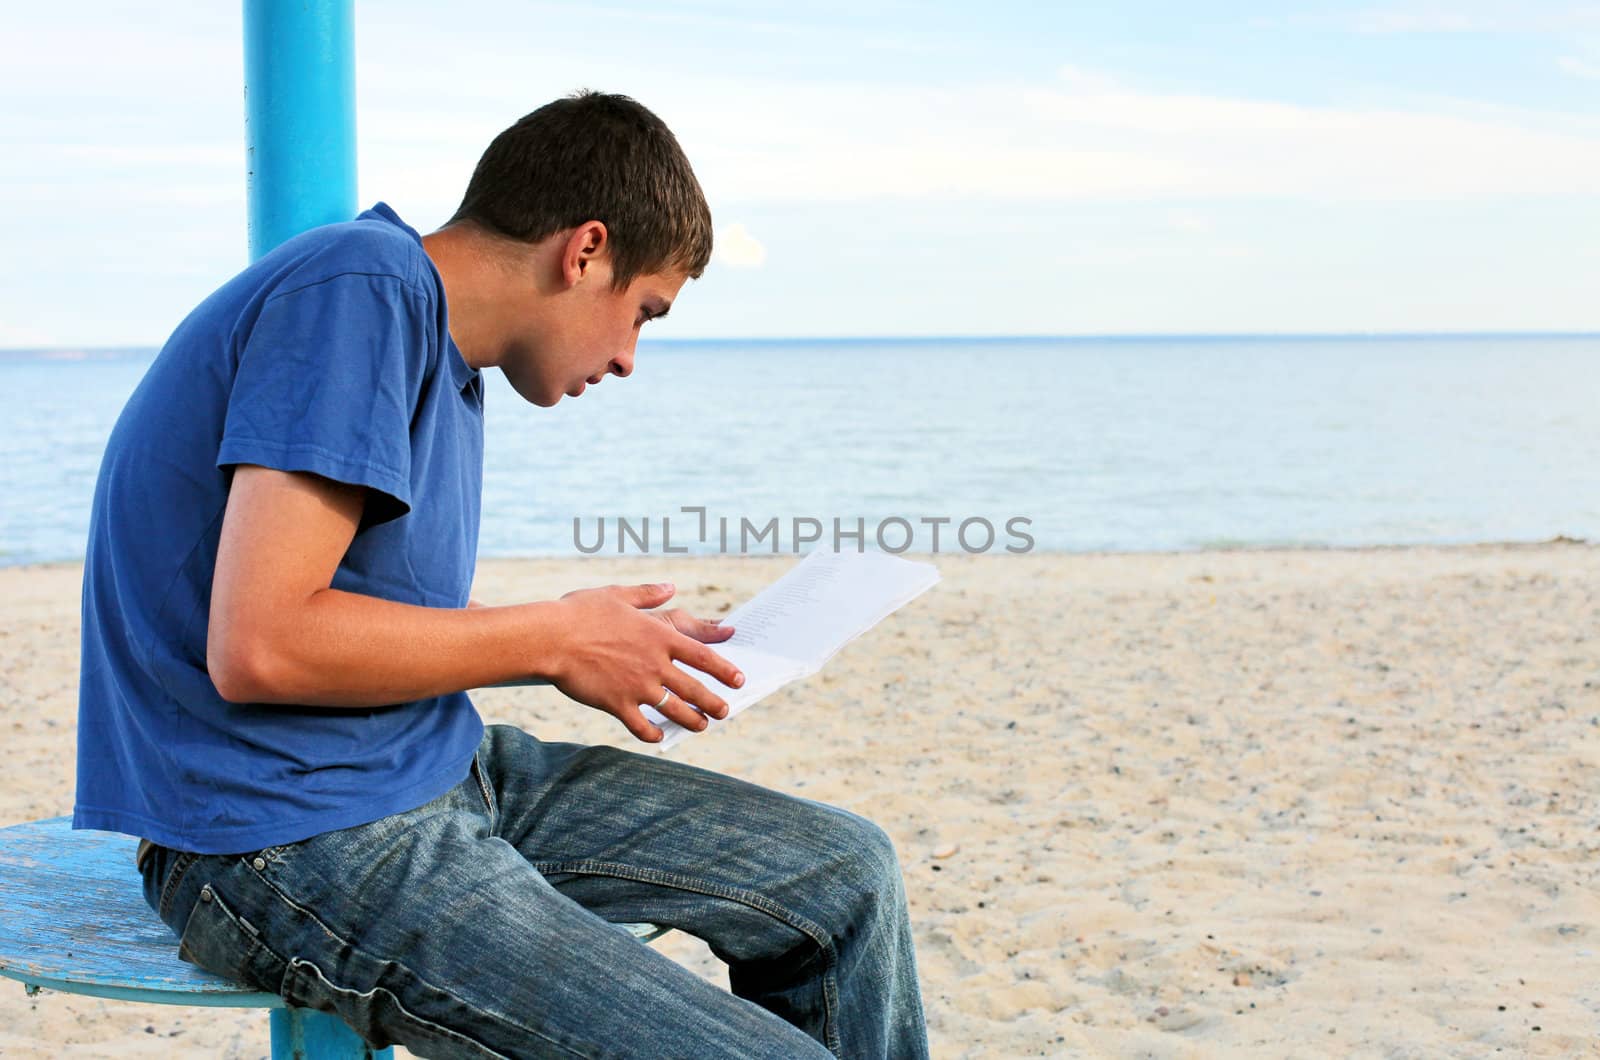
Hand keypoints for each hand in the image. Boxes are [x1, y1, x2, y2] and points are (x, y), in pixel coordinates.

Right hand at [546, 582, 742, 742]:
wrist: (551, 639)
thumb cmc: (580, 613)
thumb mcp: (618, 595)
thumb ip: (648, 593)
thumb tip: (670, 586)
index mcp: (659, 636)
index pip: (703, 656)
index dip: (724, 670)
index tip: (738, 680)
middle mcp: (654, 664)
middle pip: (695, 689)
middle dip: (714, 703)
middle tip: (726, 711)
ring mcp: (637, 687)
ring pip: (675, 711)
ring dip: (693, 721)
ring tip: (702, 726)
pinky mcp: (617, 704)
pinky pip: (641, 726)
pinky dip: (653, 734)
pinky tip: (659, 736)